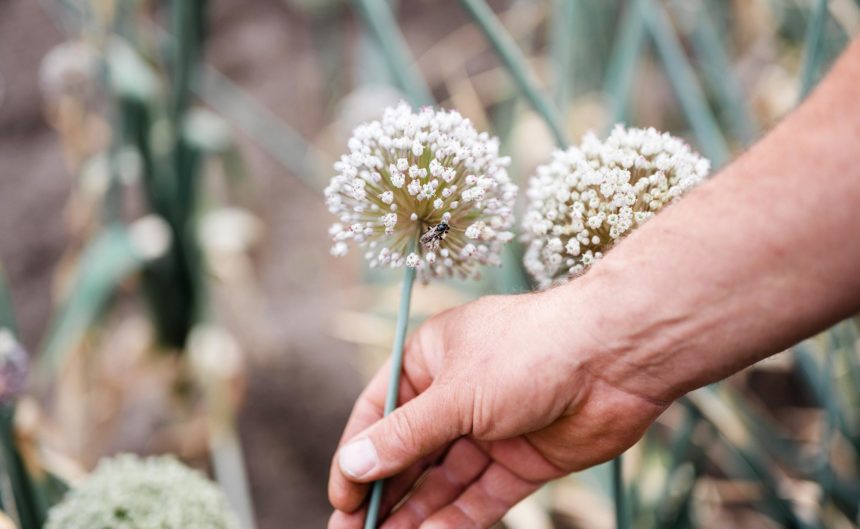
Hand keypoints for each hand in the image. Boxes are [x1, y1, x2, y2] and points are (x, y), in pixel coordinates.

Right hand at [327, 286, 667, 528]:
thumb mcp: (455, 393)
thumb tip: (354, 465)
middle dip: (383, 491)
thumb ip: (405, 435)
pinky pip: (482, 495)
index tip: (340, 497)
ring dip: (415, 512)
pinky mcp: (523, 459)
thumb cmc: (530, 350)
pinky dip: (457, 518)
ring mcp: (491, 428)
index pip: (380, 410)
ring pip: (444, 479)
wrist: (616, 358)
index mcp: (431, 359)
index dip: (357, 453)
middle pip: (410, 451)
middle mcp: (457, 394)